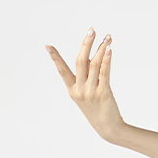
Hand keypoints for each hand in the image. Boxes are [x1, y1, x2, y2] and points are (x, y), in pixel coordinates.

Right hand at [45, 27, 124, 141]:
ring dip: (101, 49)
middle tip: (92, 30)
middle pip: (80, 61)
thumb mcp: (88, 93)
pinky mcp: (104, 93)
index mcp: (72, 90)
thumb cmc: (98, 109)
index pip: (62, 71)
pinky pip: (104, 73)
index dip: (55, 58)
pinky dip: (106, 60)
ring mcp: (91, 92)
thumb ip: (88, 75)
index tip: (48, 46)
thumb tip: (94, 54)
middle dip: (86, 44)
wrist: (108, 128)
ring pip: (94, 64)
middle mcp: (79, 90)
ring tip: (107, 37)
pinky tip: (109, 50)